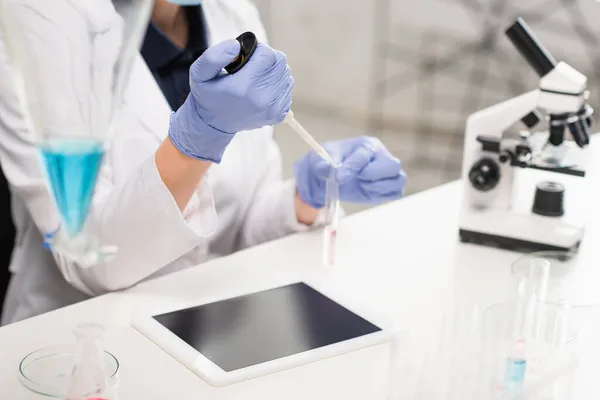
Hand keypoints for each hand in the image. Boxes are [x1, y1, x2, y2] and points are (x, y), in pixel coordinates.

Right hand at [169, 40, 293, 162]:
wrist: (214, 123)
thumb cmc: (208, 95)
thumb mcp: (199, 73)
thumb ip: (214, 56)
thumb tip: (236, 46)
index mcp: (243, 87)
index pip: (267, 55)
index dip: (258, 50)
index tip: (248, 56)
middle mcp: (261, 99)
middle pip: (280, 63)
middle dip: (267, 59)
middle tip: (253, 65)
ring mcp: (272, 109)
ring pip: (286, 74)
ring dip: (273, 71)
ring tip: (257, 77)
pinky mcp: (278, 115)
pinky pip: (287, 89)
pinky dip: (278, 85)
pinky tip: (263, 88)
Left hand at [294, 136, 405, 208]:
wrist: (330, 176)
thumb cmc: (329, 162)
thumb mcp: (320, 160)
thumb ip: (323, 164)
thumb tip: (326, 168)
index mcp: (367, 145)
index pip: (366, 154)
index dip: (353, 167)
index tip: (339, 177)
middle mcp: (381, 156)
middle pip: (393, 165)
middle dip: (373, 175)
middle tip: (357, 179)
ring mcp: (387, 172)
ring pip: (398, 180)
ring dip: (378, 187)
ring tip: (361, 185)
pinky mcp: (388, 187)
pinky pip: (396, 193)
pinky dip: (383, 195)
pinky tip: (367, 192)